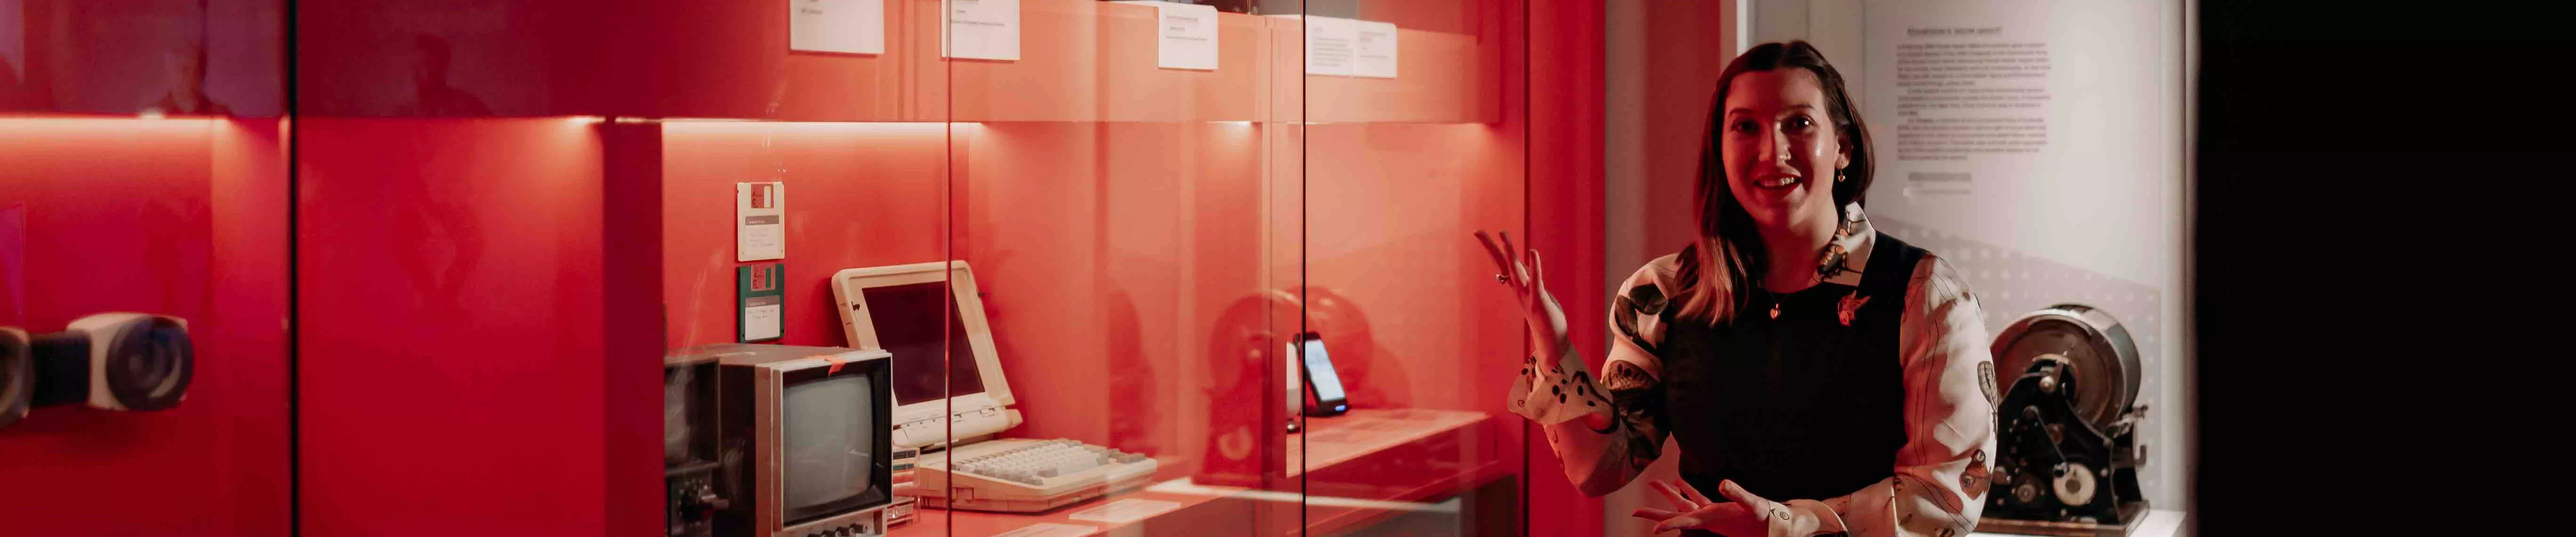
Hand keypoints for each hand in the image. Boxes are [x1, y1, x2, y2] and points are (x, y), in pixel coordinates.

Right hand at [1473, 230, 1564, 356]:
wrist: (1551, 341)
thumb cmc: (1547, 318)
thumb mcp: (1537, 295)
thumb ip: (1530, 283)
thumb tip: (1523, 273)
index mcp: (1517, 286)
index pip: (1501, 263)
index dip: (1490, 247)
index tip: (1478, 233)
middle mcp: (1518, 289)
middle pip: (1502, 263)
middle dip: (1491, 246)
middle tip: (1477, 231)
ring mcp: (1527, 295)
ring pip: (1515, 270)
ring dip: (1509, 252)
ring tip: (1503, 234)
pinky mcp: (1539, 301)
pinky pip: (1536, 280)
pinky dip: (1535, 266)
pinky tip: (1533, 252)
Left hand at [1632, 479, 1783, 535]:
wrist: (1775, 527)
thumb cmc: (1765, 518)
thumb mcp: (1753, 505)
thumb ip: (1738, 494)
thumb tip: (1723, 483)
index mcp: (1712, 518)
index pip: (1685, 521)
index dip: (1670, 524)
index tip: (1653, 529)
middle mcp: (1707, 518)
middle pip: (1676, 515)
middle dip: (1655, 513)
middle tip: (1634, 512)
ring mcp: (1711, 515)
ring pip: (1684, 504)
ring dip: (1669, 494)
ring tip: (1654, 483)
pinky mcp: (1718, 511)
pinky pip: (1698, 499)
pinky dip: (1688, 491)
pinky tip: (1680, 483)